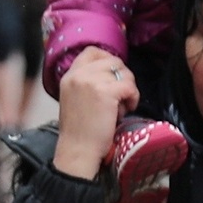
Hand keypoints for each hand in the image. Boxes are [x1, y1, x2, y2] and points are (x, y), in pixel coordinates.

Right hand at [54, 51, 138, 180]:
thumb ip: (86, 83)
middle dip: (122, 76)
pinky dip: (133, 98)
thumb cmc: (78, 131)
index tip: (114, 75)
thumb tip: (112, 74)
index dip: (108, 59)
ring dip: (128, 89)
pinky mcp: (106, 92)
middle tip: (121, 95)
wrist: (77, 150)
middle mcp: (79, 74)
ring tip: (120, 107)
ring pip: (124, 73)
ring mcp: (92, 81)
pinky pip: (130, 87)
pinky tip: (126, 110)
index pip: (92, 51)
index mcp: (69, 76)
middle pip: (113, 60)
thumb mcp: (73, 99)